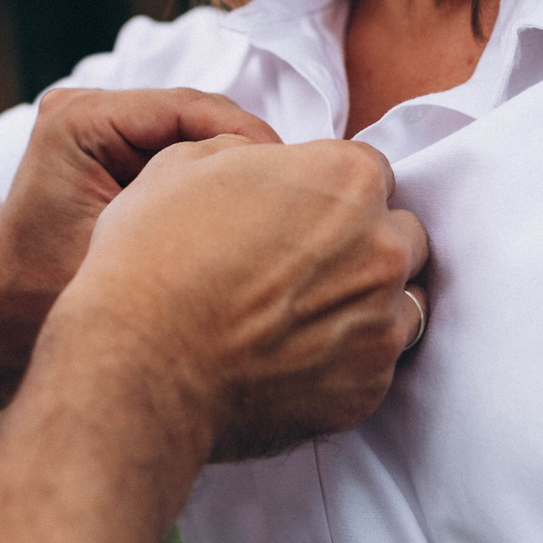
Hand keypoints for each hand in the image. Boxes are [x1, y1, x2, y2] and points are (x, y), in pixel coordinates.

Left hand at [0, 88, 279, 359]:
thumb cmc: (45, 299)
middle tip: (300, 195)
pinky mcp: (105, 152)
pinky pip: (173, 154)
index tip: (296, 179)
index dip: (248, 139)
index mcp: (79, 118)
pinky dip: (206, 181)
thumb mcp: (126, 253)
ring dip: (232, 168)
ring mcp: (93, 127)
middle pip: (194, 115)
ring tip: (282, 207)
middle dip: (246, 155)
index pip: (189, 107)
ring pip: (190, 135)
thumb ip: (190, 211)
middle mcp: (83, 108)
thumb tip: (276, 187)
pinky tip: (246, 216)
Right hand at [54, 135, 428, 460]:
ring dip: (366, 302)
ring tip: (303, 315)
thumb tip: (263, 167)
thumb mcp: (183, 164)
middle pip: (399, 235)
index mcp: (346, 180)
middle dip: (364, 243)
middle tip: (304, 264)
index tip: (300, 212)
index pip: (369, 172)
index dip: (330, 191)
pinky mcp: (367, 388)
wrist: (140, 365)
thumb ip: (247, 153)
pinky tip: (295, 358)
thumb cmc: (153, 259)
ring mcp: (381, 324)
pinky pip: (376, 365)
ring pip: (401, 303)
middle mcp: (381, 249)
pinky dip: (346, 360)